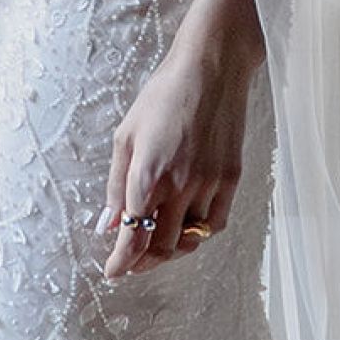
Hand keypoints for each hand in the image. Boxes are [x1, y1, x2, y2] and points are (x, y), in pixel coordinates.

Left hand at [97, 6, 264, 281]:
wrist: (210, 68)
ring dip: (172, 249)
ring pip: (191, 239)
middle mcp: (179, 185)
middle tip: (133, 259)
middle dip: (144, 260)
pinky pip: (215, 223)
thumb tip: (107, 225)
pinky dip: (200, 233)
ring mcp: (209, 184)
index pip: (133, 237)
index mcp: (148, 174)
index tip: (113, 272)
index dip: (122, 262)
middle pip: (162, 246)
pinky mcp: (232, 179)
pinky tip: (188, 226)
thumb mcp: (126, 134)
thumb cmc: (162, 94)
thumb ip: (117, 184)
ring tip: (158, 245)